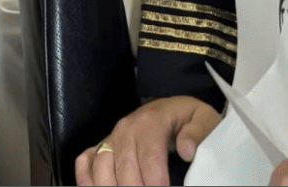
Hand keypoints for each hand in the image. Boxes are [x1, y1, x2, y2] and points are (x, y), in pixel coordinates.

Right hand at [76, 95, 220, 185]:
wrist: (169, 108)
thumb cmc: (185, 118)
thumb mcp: (202, 118)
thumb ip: (198, 132)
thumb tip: (186, 150)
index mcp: (151, 122)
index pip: (150, 158)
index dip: (154, 181)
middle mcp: (126, 129)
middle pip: (125, 167)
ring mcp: (111, 137)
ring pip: (102, 165)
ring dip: (108, 186)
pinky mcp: (103, 145)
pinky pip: (85, 160)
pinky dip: (85, 177)